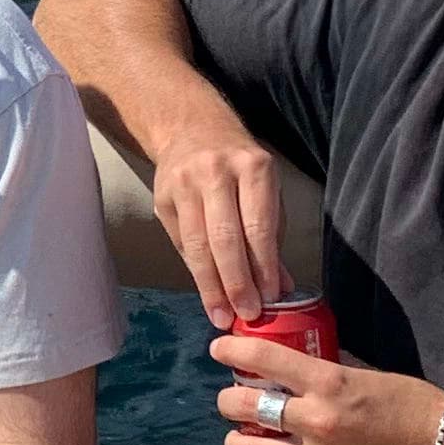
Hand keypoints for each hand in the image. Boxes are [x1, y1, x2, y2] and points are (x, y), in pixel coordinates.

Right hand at [154, 121, 295, 327]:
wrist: (191, 129)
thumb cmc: (239, 166)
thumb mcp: (266, 189)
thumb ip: (273, 237)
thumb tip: (281, 288)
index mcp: (252, 167)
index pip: (258, 226)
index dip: (263, 267)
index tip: (269, 299)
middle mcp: (216, 172)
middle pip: (225, 238)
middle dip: (237, 283)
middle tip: (246, 315)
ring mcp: (184, 183)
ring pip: (198, 245)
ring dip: (212, 286)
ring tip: (223, 315)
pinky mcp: (162, 197)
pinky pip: (182, 243)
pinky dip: (196, 272)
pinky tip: (207, 293)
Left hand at [211, 330, 443, 444]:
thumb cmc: (416, 405)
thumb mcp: (370, 372)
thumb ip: (333, 366)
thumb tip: (304, 356)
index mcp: (329, 383)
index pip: (263, 359)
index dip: (232, 349)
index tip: (219, 349)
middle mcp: (317, 420)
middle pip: (243, 408)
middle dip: (228, 400)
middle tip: (232, 398)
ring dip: (239, 443)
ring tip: (243, 437)